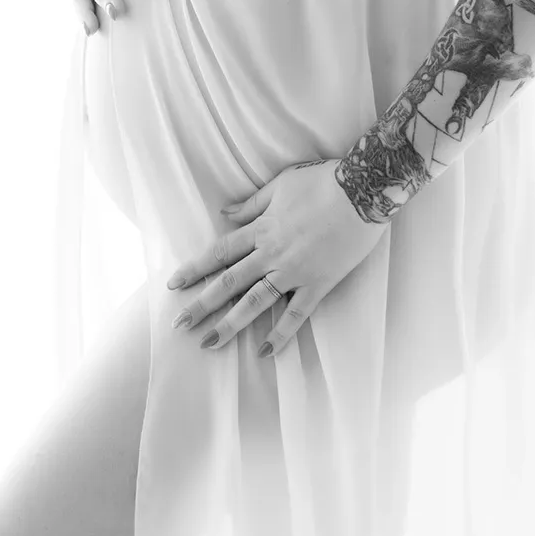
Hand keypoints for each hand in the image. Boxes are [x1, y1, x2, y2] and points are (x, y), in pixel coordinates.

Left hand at [165, 159, 387, 358]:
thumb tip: (225, 214)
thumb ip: (252, 204)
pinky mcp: (318, 284)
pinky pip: (296, 314)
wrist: (361, 191)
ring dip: (230, 323)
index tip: (173, 284)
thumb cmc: (322, 182)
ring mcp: (294, 272)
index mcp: (261, 229)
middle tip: (179, 325)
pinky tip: (265, 353)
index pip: (220, 253)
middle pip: (229, 282)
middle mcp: (271, 254)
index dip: (195, 269)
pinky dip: (281, 334)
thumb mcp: (280, 185)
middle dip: (202, 304)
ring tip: (209, 343)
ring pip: (255, 302)